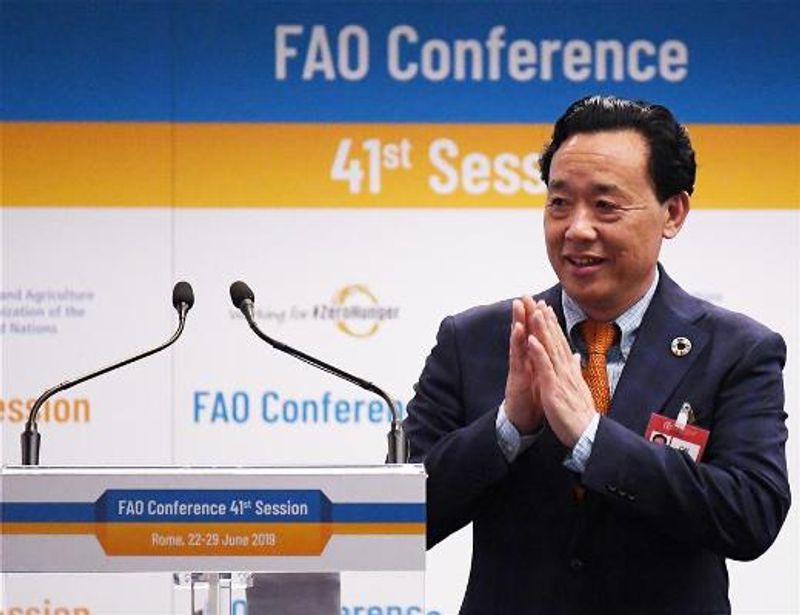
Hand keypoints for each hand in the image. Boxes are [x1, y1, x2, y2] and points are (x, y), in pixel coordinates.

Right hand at [503, 296, 543, 433]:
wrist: (524, 421)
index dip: (539, 321)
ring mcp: (518, 367)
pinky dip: (518, 342)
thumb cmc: (534, 400)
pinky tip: (519, 329)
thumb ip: (550, 366)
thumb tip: (561, 357)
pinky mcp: (515, 376)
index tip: (543, 303)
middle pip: (525, 333)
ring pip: (518, 340)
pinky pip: (517, 356)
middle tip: (525, 295)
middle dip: (525, 314)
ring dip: (518, 321)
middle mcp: (524, 360)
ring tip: (519, 305)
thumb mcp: (545, 380)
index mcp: (534, 360)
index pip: (536, 336)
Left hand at [527, 303, 595, 447]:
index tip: (545, 307)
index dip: (552, 324)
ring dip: (542, 330)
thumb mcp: (578, 387)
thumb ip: (575, 369)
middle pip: (554, 340)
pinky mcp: (554, 388)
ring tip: (535, 311)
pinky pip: (545, 368)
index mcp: (569, 370)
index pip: (559, 342)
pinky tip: (531, 339)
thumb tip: (576, 356)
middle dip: (544, 319)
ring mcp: (560, 378)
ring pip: (550, 349)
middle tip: (536, 300)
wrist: (586, 435)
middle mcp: (566, 369)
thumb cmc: (580, 414)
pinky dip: (538, 353)